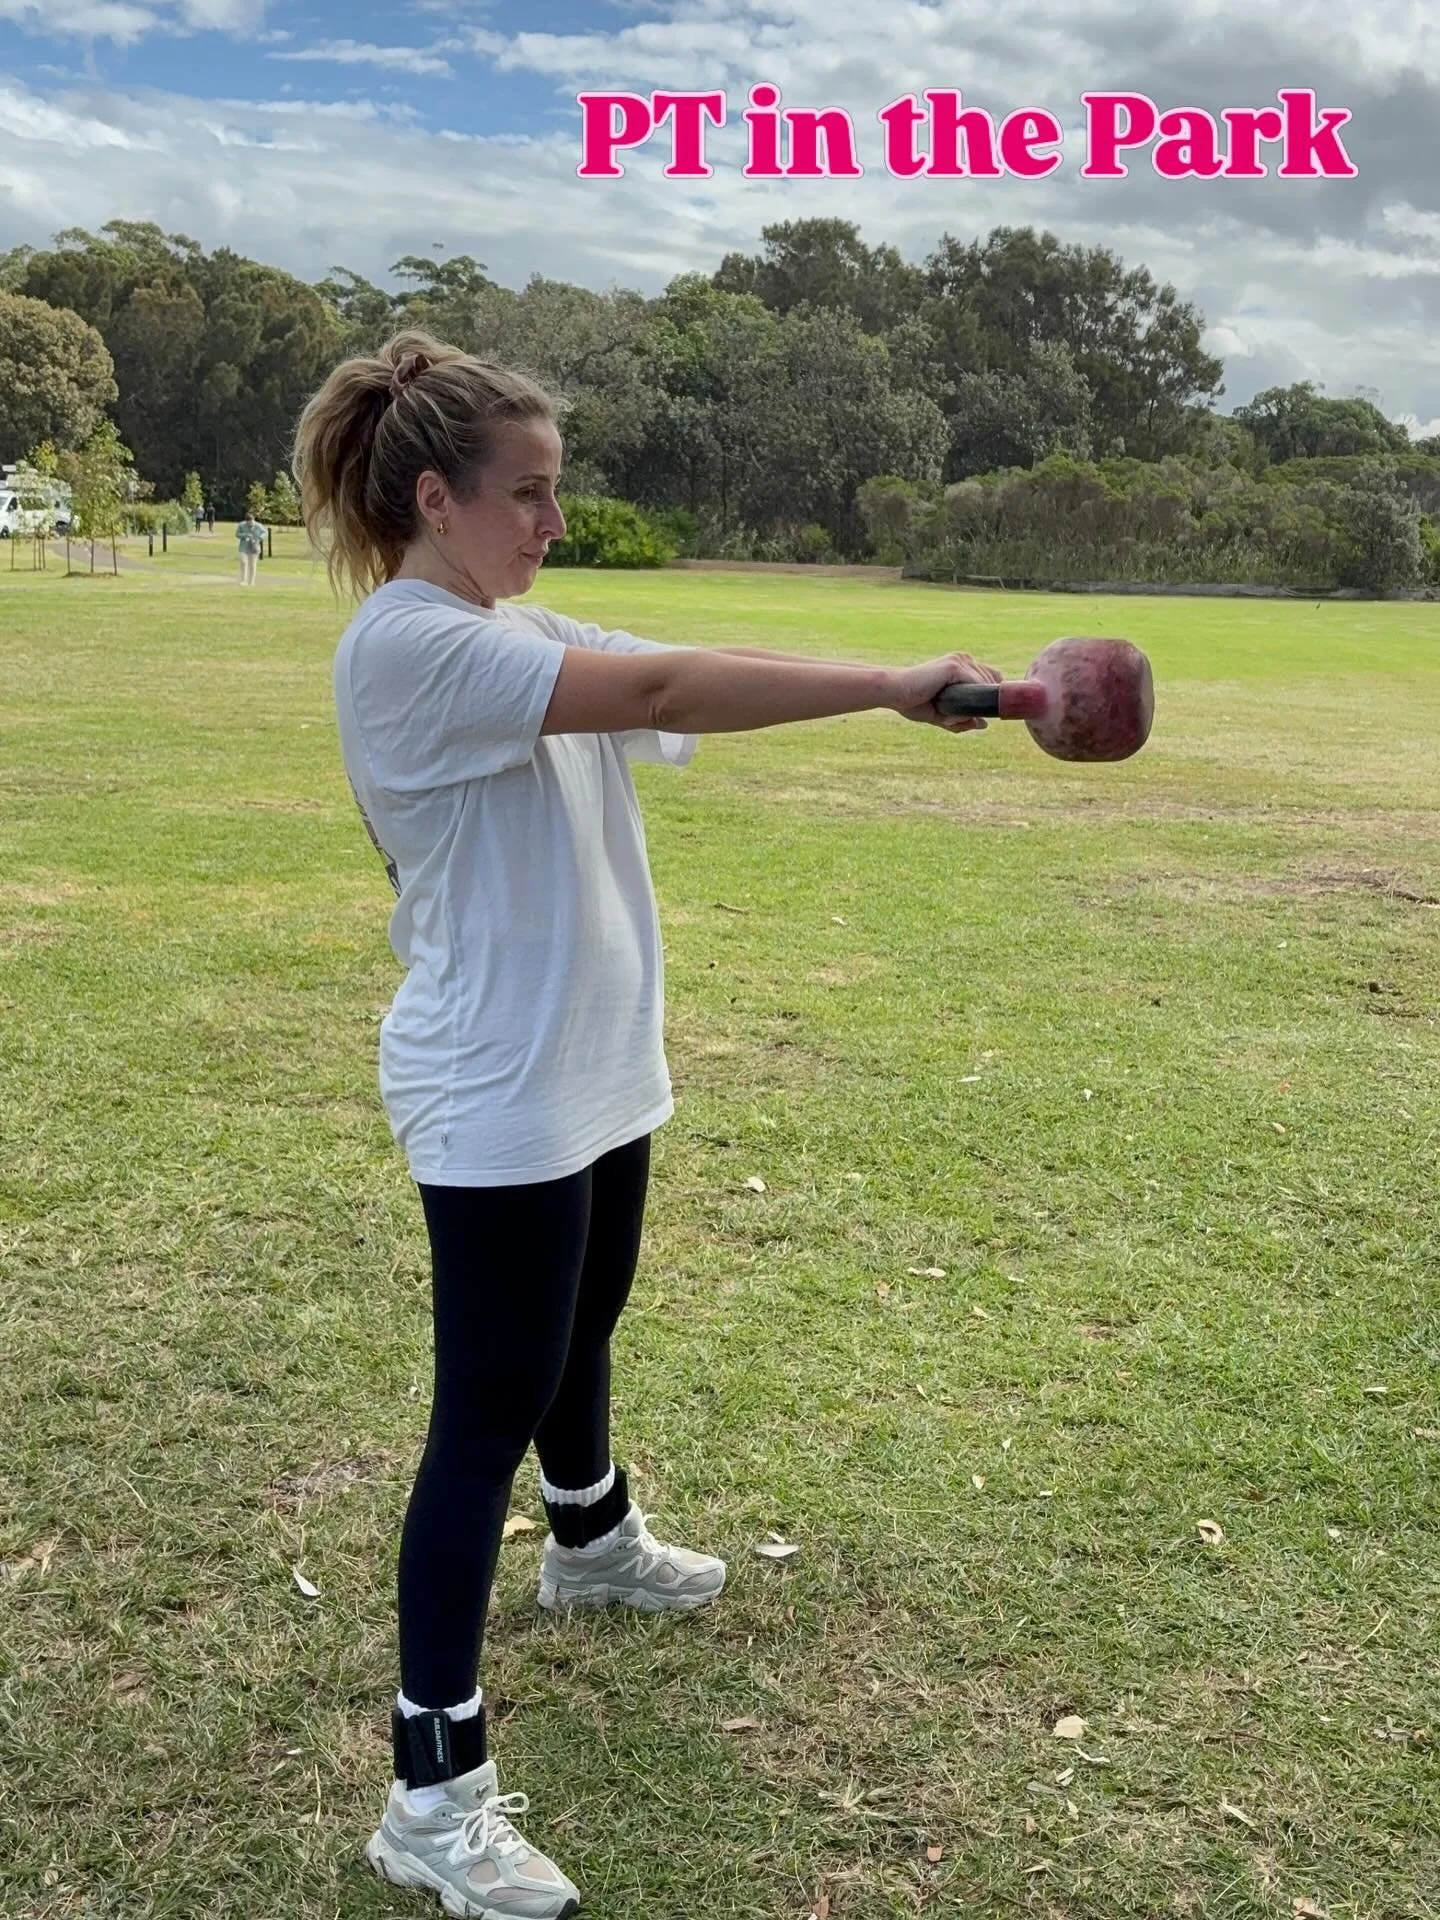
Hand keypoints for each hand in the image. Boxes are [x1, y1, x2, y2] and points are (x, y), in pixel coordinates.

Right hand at [890, 652, 1004, 730]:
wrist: (894, 693)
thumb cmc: (913, 702)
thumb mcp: (943, 715)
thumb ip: (963, 719)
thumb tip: (984, 724)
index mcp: (963, 666)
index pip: (992, 679)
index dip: (990, 697)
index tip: (979, 714)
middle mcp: (965, 659)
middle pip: (992, 684)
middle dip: (980, 706)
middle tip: (953, 718)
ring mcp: (960, 661)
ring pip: (984, 688)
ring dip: (971, 707)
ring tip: (947, 715)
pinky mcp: (954, 666)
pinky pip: (974, 688)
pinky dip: (966, 704)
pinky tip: (947, 710)